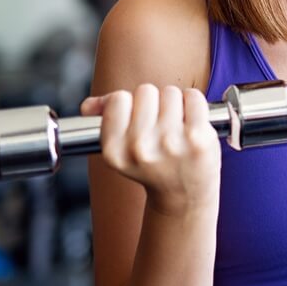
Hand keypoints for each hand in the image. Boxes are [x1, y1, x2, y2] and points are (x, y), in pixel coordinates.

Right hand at [80, 84, 220, 215]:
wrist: (184, 194)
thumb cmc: (154, 165)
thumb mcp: (121, 150)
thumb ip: (104, 121)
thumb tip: (89, 105)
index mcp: (115, 151)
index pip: (118, 99)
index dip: (130, 102)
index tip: (138, 117)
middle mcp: (140, 148)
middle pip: (145, 91)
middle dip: (153, 101)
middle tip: (159, 123)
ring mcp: (170, 142)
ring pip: (170, 92)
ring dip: (175, 102)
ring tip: (176, 125)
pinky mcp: (198, 137)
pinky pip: (193, 96)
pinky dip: (194, 102)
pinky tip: (192, 120)